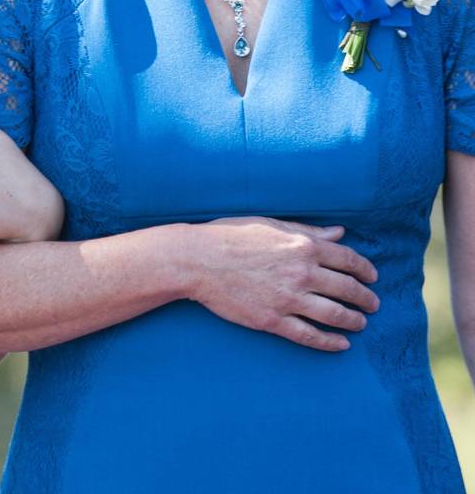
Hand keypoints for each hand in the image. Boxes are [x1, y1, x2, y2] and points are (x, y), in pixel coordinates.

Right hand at [185, 217, 379, 351]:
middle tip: (373, 304)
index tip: (372, 278)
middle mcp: (302, 273)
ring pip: (334, 314)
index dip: (366, 270)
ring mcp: (288, 298)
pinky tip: (341, 344)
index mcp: (303, 246)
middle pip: (347, 289)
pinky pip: (309, 335)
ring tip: (361, 324)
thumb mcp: (271, 225)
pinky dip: (330, 342)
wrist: (197, 260)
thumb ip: (308, 231)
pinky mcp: (272, 320)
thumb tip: (339, 233)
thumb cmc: (230, 236)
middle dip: (365, 298)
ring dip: (354, 321)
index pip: (349, 260)